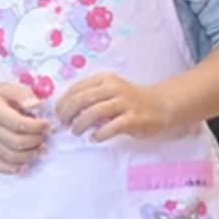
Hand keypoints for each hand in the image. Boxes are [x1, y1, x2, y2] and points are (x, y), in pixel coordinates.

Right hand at [0, 83, 50, 172]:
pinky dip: (14, 168)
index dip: (36, 126)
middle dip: (36, 140)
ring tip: (40, 147)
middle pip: (16, 142)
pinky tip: (26, 164)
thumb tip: (37, 105)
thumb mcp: (6, 88)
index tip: (46, 124)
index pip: (17, 123)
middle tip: (44, 135)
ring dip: (30, 154)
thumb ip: (23, 94)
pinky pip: (0, 166)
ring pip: (11, 157)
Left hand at [56, 73, 174, 142]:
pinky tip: (94, 138)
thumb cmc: (128, 100)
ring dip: (80, 124)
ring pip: (94, 112)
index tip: (58, 113)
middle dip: (67, 113)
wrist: (160, 105)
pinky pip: (111, 127)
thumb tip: (64, 111)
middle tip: (64, 124)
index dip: (63, 102)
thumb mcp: (108, 91)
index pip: (76, 88)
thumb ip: (89, 96)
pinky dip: (99, 134)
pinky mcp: (134, 118)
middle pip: (82, 99)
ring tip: (76, 132)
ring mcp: (125, 103)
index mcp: (105, 79)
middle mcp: (114, 88)